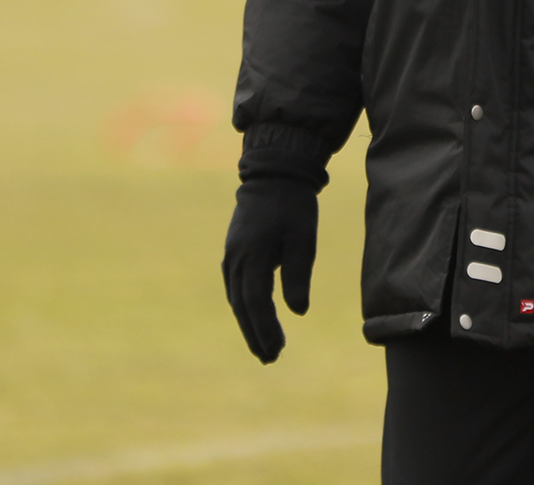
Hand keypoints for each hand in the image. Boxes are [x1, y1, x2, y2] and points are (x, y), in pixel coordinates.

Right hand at [221, 175, 317, 362]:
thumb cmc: (293, 206)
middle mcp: (235, 259)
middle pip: (242, 306)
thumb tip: (298, 311)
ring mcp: (231, 255)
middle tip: (270, 358)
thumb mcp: (302, 238)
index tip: (277, 350)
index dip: (265, 329)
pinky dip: (244, 306)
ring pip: (236, 298)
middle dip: (255, 334)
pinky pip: (235, 287)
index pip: (257, 302)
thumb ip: (297, 274)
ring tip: (263, 347)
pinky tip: (253, 318)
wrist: (274, 175)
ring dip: (249, 323)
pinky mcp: (234, 252)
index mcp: (252, 256)